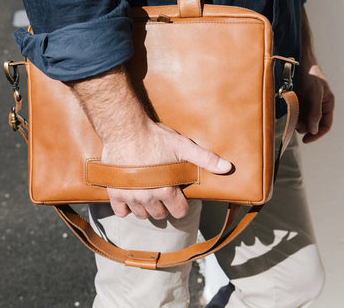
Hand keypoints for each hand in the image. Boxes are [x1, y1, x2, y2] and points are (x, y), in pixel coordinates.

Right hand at [67, 65, 230, 221]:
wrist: (126, 129)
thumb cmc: (155, 137)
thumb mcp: (183, 146)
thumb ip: (205, 159)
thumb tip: (228, 167)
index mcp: (167, 190)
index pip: (179, 212)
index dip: (181, 204)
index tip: (179, 196)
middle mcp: (148, 198)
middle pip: (160, 215)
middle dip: (165, 206)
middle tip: (165, 192)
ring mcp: (130, 196)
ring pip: (142, 214)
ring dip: (147, 207)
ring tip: (150, 193)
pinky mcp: (115, 191)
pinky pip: (121, 211)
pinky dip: (126, 207)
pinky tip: (131, 197)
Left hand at [296, 64, 334, 142]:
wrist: (298, 61)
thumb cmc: (311, 75)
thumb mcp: (315, 93)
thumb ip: (315, 112)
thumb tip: (314, 130)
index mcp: (327, 104)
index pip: (326, 125)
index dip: (317, 134)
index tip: (306, 140)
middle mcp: (318, 106)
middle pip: (313, 125)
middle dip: (305, 127)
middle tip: (295, 126)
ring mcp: (307, 104)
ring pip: (303, 120)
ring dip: (297, 122)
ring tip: (292, 118)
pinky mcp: (297, 101)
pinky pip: (295, 113)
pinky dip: (292, 115)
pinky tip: (289, 112)